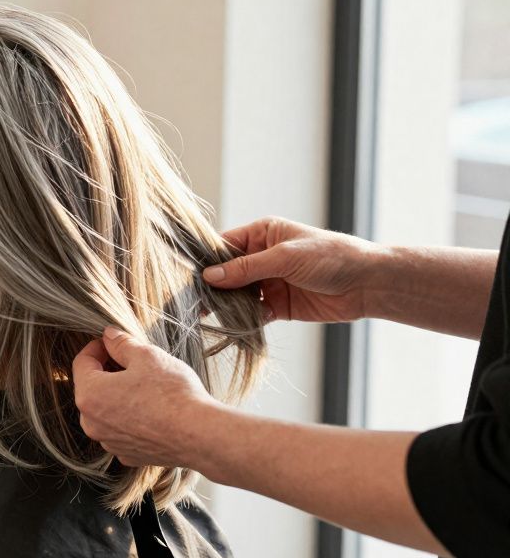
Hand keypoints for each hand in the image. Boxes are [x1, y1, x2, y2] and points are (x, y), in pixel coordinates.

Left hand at [71, 327, 221, 467]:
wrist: (200, 435)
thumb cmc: (172, 393)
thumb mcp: (146, 356)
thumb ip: (122, 344)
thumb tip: (109, 336)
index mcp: (89, 395)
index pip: (82, 362)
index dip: (98, 347)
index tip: (113, 342)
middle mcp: (91, 423)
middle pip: (91, 387)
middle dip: (107, 371)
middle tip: (132, 362)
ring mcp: (108, 442)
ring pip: (106, 410)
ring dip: (119, 395)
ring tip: (145, 385)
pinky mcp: (127, 455)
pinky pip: (121, 430)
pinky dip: (130, 418)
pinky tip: (152, 410)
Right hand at [203, 216, 379, 323]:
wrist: (368, 284)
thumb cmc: (331, 256)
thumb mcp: (285, 257)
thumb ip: (247, 268)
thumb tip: (210, 276)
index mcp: (262, 234)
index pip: (224, 246)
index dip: (207, 261)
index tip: (189, 277)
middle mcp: (262, 257)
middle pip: (227, 273)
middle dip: (213, 286)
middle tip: (192, 301)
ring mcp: (270, 282)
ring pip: (237, 294)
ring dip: (226, 304)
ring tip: (207, 315)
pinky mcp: (278, 305)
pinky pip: (253, 312)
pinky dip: (244, 318)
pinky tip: (236, 323)